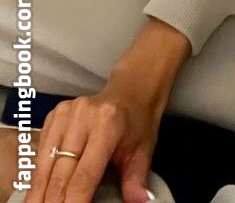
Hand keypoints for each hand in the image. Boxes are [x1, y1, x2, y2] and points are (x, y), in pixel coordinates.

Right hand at [27, 83, 160, 202]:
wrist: (130, 94)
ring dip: (40, 192)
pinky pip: (41, 152)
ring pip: (44, 164)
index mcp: (107, 124)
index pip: (84, 175)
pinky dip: (39, 175)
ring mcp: (65, 113)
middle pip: (60, 173)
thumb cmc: (136, 125)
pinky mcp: (54, 115)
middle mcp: (82, 116)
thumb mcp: (142, 153)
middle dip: (54, 201)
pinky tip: (40, 191)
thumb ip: (135, 181)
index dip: (74, 202)